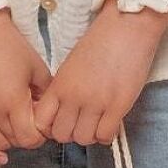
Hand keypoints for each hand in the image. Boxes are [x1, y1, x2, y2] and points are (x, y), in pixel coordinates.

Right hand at [0, 4, 51, 164]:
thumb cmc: (7, 44)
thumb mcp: (37, 68)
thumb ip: (45, 96)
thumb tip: (49, 115)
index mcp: (12, 100)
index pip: (30, 138)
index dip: (41, 135)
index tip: (44, 125)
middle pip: (15, 142)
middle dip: (28, 136)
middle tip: (32, 122)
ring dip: (11, 140)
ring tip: (16, 126)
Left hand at [31, 0, 167, 145]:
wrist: (126, 28)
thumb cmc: (100, 42)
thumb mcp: (70, 65)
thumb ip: (63, 89)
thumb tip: (62, 112)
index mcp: (59, 85)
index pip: (41, 121)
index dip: (49, 127)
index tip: (60, 122)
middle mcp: (74, 97)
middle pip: (62, 135)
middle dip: (70, 132)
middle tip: (81, 122)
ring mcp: (96, 103)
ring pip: (83, 139)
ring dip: (89, 134)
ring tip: (97, 122)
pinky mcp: (118, 106)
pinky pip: (105, 136)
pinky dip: (106, 134)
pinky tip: (110, 121)